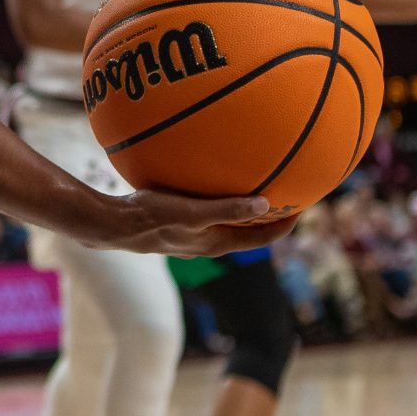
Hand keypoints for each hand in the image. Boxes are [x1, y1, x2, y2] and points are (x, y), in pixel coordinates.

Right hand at [82, 188, 293, 258]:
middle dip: (270, 213)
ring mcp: (193, 233)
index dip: (286, 225)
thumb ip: (227, 210)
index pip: (263, 239)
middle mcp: (209, 242)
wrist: (113, 225)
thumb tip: (265, 204)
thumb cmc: (151, 218)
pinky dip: (220, 196)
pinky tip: (210, 172)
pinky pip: (209, 209)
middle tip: (286, 189)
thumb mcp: (192, 213)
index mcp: (218, 243)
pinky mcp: (178, 222)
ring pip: (229, 220)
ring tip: (256, 179)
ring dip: (245, 205)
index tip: (303, 205)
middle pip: (250, 231)